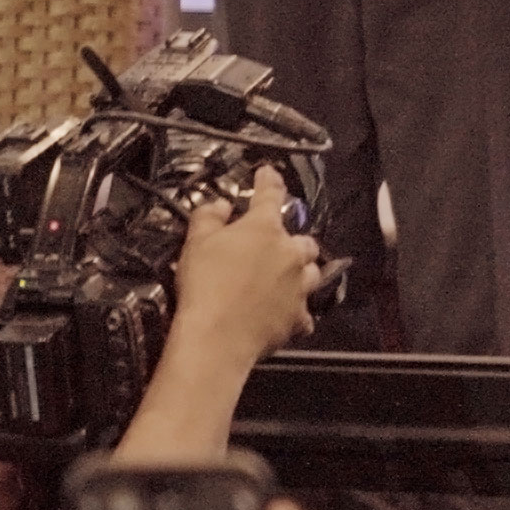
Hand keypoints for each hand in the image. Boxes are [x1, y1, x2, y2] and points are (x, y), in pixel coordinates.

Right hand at [170, 166, 322, 369]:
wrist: (217, 336)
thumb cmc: (205, 285)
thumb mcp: (196, 242)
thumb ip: (208, 216)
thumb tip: (219, 205)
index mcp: (265, 228)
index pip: (270, 194)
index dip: (269, 180)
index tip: (268, 172)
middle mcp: (290, 252)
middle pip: (304, 241)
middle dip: (293, 242)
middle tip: (275, 248)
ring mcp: (298, 286)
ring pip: (312, 274)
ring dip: (301, 274)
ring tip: (286, 279)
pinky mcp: (297, 317)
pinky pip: (304, 314)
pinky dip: (297, 313)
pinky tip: (285, 315)